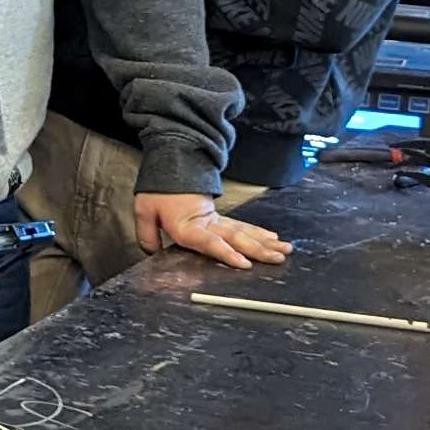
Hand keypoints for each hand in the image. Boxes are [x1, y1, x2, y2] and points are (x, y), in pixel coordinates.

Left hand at [138, 194, 292, 271]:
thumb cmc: (157, 191)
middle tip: (278, 259)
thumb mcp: (145, 210)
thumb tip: (152, 253)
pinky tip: (273, 238)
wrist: (171, 166)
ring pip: (244, 232)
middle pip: (236, 237)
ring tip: (284, 251)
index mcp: (188, 225)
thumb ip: (148, 234)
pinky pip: (243, 226)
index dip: (225, 252)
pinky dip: (259, 232)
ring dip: (265, 242)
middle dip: (259, 249)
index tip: (243, 263)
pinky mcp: (220, 217)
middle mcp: (207, 223)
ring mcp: (217, 219)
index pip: (209, 241)